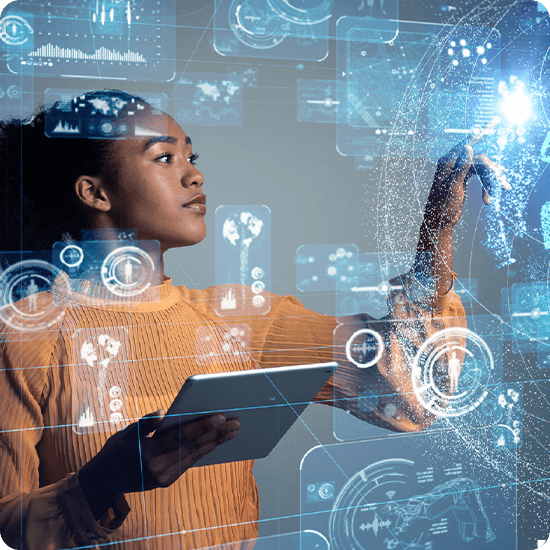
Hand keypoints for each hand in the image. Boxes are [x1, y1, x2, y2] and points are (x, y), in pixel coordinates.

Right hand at [78, 410, 239, 518]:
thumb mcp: (125, 434)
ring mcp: (164, 477)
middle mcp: (158, 467)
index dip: (202, 426)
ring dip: (215, 443)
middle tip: (236, 422)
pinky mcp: (167, 482)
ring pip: (195, 456)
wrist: (103, 483)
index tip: (220, 416)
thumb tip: (163, 413)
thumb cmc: (115, 452)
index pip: (180, 436)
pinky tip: (217, 442)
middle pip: (193, 447)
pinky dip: (204, 451)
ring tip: (233, 432)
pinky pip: (190, 463)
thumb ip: (144, 423)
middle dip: (215, 434)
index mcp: (147, 452)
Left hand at [423, 140, 509, 229]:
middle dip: (492, 172)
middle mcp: (453, 164)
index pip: (467, 143)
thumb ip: (461, 166)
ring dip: (491, 181)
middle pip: (479, 159)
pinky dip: (486, 186)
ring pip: (482, 169)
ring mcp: (459, 171)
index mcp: (447, 162)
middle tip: (503, 184)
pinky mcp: (463, 179)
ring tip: (501, 192)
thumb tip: (468, 146)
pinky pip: (480, 177)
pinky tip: (488, 199)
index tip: (495, 121)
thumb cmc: (442, 206)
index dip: (481, 132)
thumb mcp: (453, 186)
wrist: (439, 222)